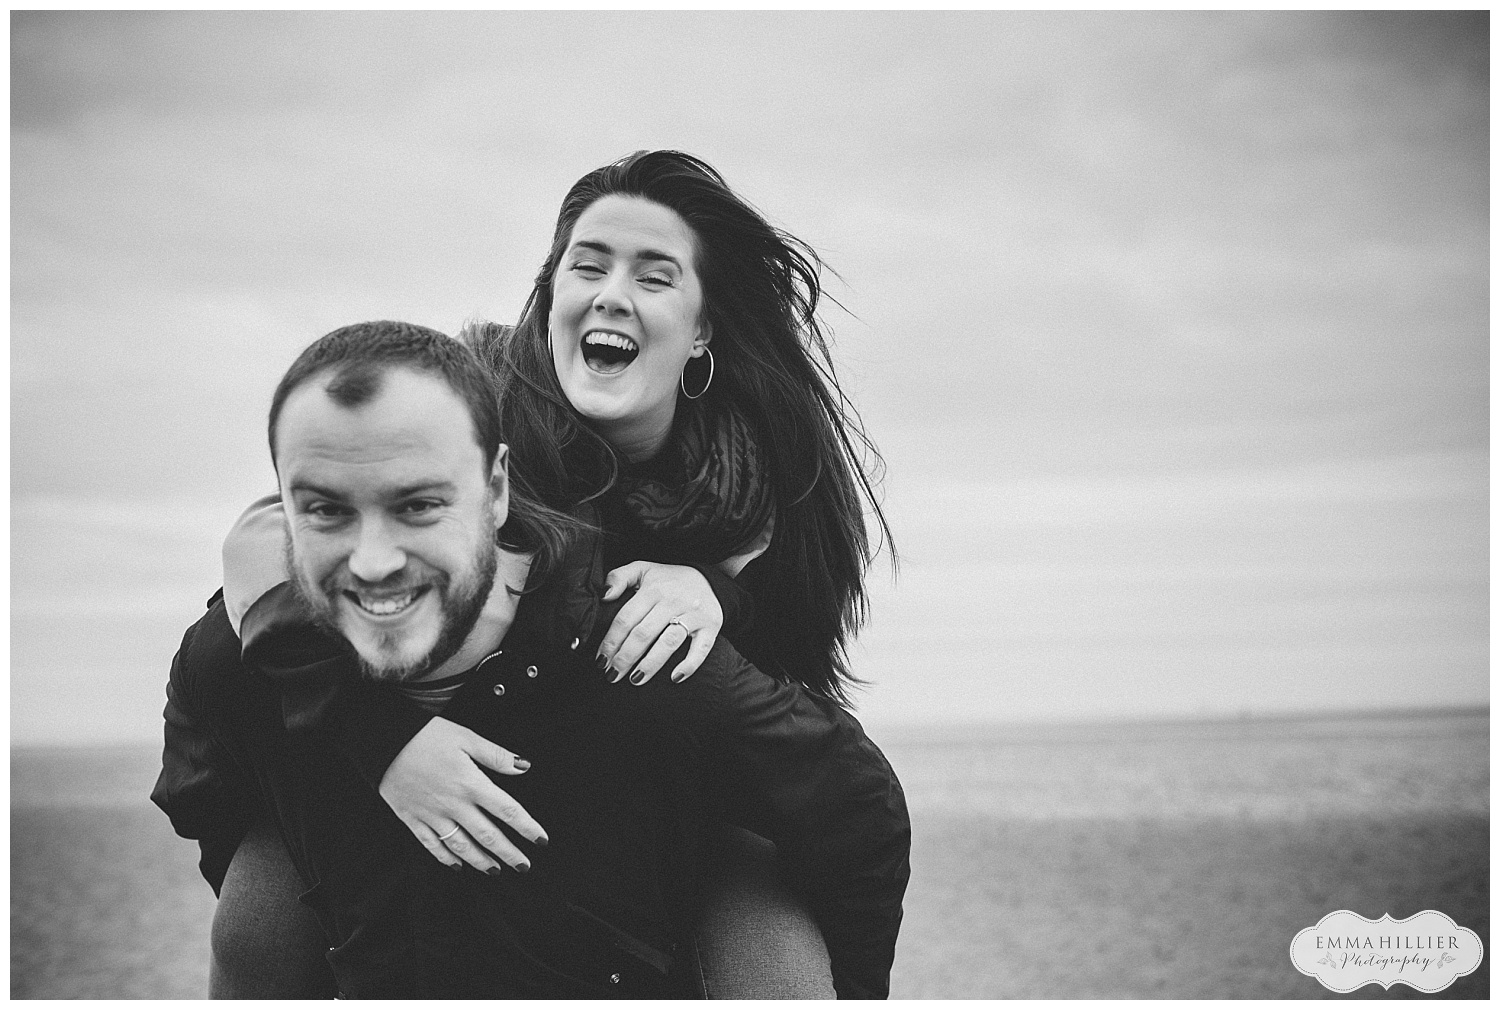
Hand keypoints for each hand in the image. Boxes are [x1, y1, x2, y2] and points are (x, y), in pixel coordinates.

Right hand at [378, 717, 548, 872]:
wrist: (383, 741)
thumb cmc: (426, 735)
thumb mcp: (466, 737)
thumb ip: (496, 756)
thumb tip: (523, 767)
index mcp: (471, 783)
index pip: (507, 810)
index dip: (527, 827)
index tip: (541, 839)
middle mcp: (454, 804)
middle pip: (488, 835)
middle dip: (509, 853)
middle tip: (524, 866)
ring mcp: (432, 815)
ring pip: (461, 846)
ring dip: (481, 861)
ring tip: (495, 871)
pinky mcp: (412, 819)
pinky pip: (432, 845)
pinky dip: (446, 858)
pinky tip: (457, 866)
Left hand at [599, 561, 721, 685]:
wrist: (709, 579)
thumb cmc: (669, 580)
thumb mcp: (643, 569)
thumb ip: (618, 577)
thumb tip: (603, 596)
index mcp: (653, 589)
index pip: (626, 619)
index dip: (611, 641)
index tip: (600, 659)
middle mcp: (673, 601)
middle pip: (644, 633)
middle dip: (625, 657)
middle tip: (612, 675)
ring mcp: (693, 615)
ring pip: (669, 642)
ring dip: (650, 664)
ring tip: (635, 679)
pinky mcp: (711, 626)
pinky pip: (701, 649)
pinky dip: (689, 665)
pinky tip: (674, 678)